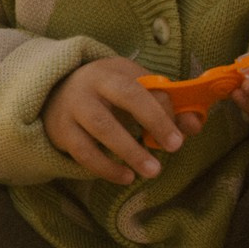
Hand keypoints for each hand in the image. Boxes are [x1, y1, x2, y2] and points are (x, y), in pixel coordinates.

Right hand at [44, 57, 206, 183]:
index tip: (180, 134)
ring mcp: (73, 107)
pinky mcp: (62, 131)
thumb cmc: (105, 94)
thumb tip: (194, 125)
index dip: (164, 109)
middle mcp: (92, 83)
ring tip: (152, 171)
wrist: (53, 95)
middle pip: (125, 96)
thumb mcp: (132, 90)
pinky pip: (84, 152)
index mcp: (114, 70)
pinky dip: (106, 167)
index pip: (144, 85)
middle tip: (174, 148)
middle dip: (153, 121)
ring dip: (129, 151)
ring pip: (102, 127)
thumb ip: (165, 105)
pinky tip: (125, 177)